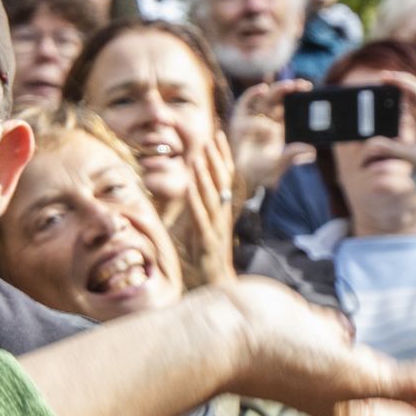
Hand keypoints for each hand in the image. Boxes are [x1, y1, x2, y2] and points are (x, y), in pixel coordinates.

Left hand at [174, 128, 237, 286]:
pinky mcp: (207, 239)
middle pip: (221, 181)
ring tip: (198, 157)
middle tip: (209, 137)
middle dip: (215, 159)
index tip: (218, 135)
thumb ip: (199, 206)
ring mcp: (216, 226)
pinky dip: (195, 201)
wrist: (217, 281)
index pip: (226, 177)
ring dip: (205, 176)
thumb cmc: (207, 254)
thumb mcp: (202, 225)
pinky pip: (200, 216)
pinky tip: (189, 187)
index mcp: (223, 209)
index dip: (222, 156)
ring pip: (212, 196)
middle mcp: (222, 214)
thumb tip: (191, 187)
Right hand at [211, 277, 415, 415]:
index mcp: (360, 414)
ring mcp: (341, 372)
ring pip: (396, 389)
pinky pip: (372, 360)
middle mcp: (353, 398)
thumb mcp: (354, 378)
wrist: (237, 333)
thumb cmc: (287, 363)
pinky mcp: (330, 344)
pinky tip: (405, 364)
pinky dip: (393, 366)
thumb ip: (404, 385)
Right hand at [230, 78, 313, 196]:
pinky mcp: (239, 120)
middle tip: (304, 86)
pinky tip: (263, 89)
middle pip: (279, 98)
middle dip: (291, 89)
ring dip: (278, 89)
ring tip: (289, 87)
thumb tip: (311, 149)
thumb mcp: (280, 164)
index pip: (290, 106)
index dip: (298, 96)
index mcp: (280, 127)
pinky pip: (245, 102)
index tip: (308, 89)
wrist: (243, 181)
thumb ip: (292, 155)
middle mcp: (267, 120)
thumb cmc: (262, 172)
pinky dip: (252, 93)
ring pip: (266, 98)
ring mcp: (253, 118)